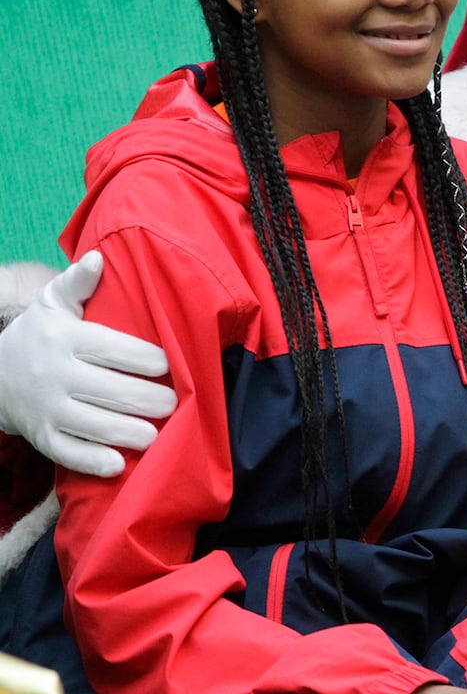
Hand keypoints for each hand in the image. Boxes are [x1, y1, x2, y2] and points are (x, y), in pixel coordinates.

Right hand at [0, 250, 176, 475]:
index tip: (169, 364)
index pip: (111, 349)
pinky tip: (119, 464)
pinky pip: (68, 453)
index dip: (144, 358)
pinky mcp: (41, 436)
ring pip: (95, 424)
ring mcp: (46, 409)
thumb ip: (77, 282)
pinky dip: (93, 462)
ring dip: (129, 432)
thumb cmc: (39, 333)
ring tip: (156, 433)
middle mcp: (54, 375)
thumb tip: (98, 257)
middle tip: (173, 403)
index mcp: (64, 340)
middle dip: (147, 399)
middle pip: (110, 390)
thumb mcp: (52, 303)